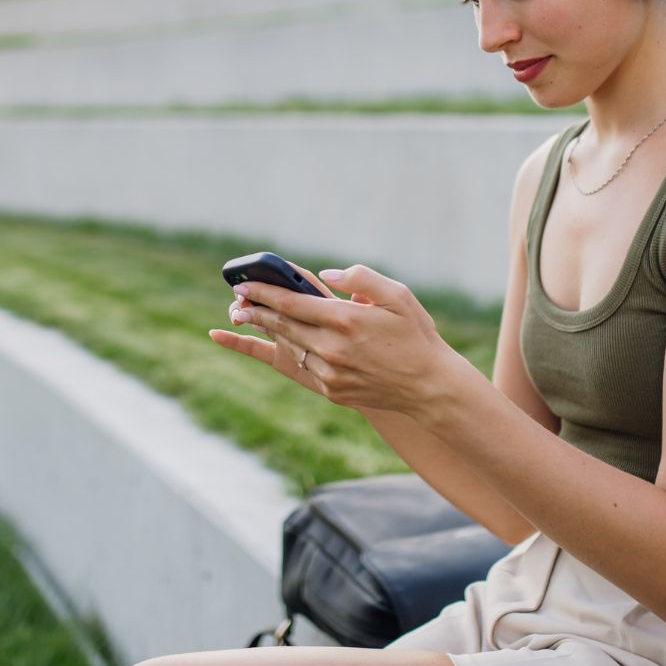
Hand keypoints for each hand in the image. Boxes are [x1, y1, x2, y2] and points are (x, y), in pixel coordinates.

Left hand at [212, 263, 467, 418]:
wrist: (428, 385)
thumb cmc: (415, 334)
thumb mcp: (397, 295)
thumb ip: (361, 278)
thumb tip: (327, 274)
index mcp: (345, 320)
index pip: (291, 302)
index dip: (263, 292)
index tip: (244, 284)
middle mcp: (332, 348)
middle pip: (283, 325)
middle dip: (256, 311)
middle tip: (236, 302)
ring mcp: (330, 373)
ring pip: (291, 346)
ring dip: (270, 331)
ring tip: (253, 318)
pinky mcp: (332, 390)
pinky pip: (306, 366)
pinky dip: (294, 350)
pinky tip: (289, 341)